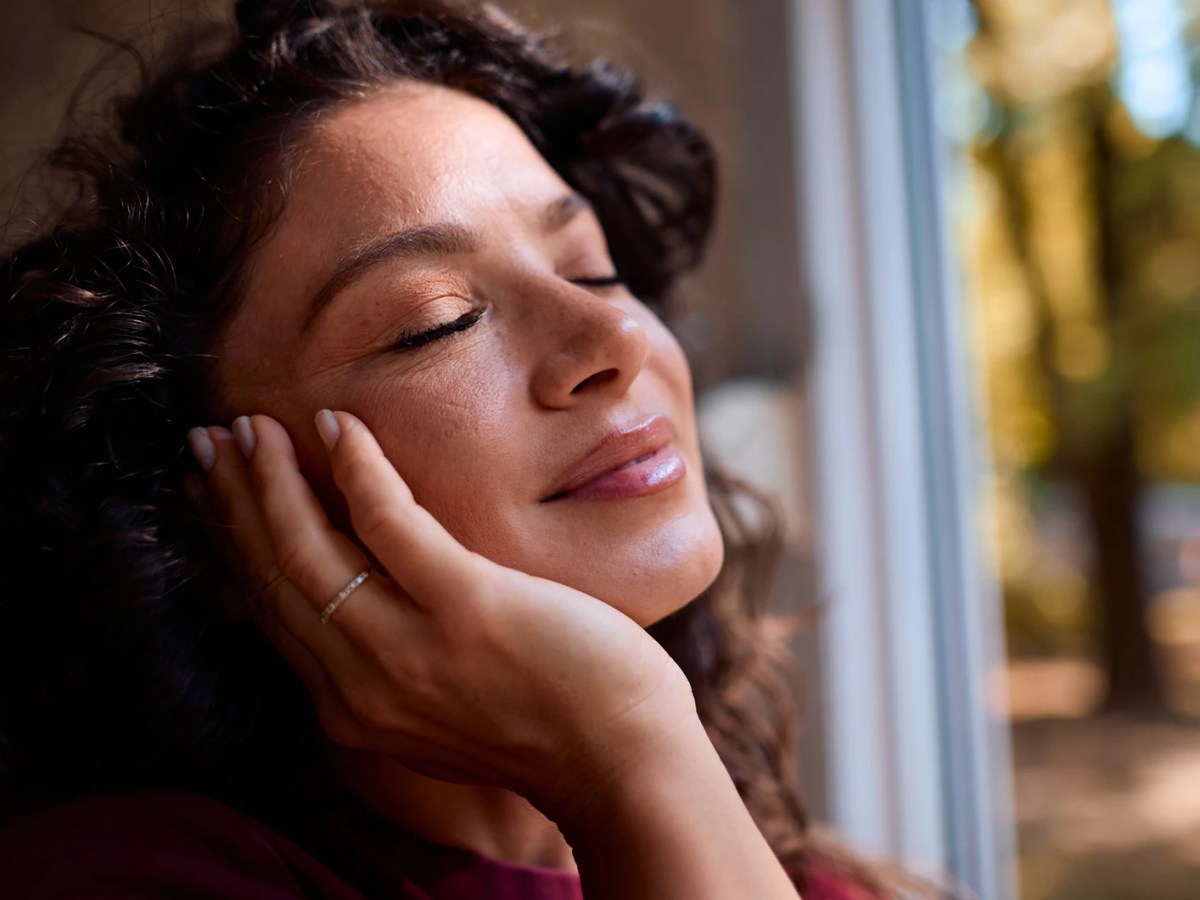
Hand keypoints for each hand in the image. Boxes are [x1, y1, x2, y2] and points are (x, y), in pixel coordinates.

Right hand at [190, 410, 697, 819]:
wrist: (621, 759)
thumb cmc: (548, 720)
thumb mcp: (440, 706)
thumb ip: (391, 665)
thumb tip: (366, 598)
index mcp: (353, 707)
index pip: (275, 611)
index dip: (238, 544)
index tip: (218, 492)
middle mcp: (362, 685)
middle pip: (275, 576)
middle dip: (235, 502)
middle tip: (212, 441)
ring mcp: (409, 649)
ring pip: (310, 550)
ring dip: (272, 479)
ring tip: (253, 426)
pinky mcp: (465, 609)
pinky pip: (389, 525)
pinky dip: (356, 469)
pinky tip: (334, 424)